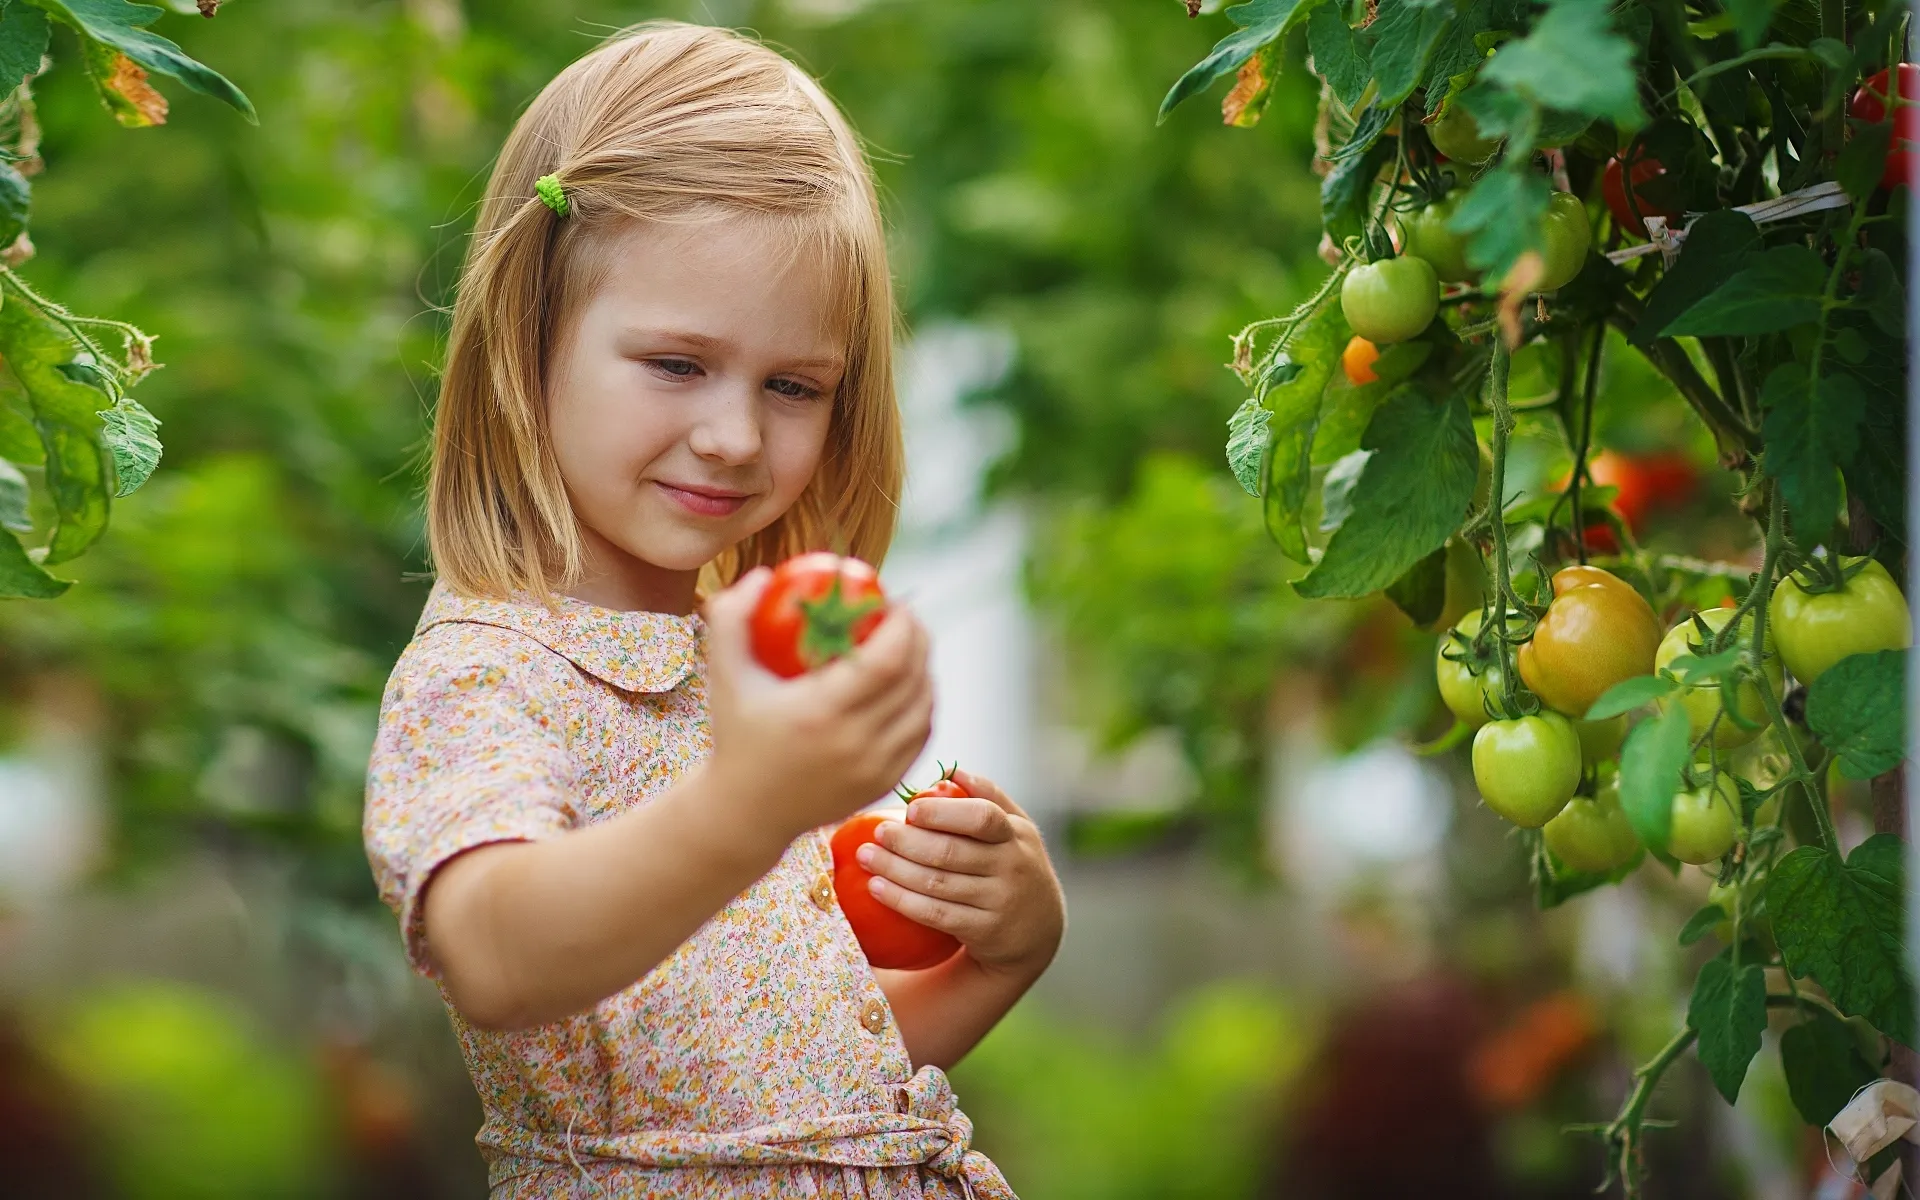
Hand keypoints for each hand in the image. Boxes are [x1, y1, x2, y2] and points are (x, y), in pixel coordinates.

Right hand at [703, 567, 934, 841]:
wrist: (746, 812)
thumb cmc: (736, 735)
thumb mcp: (724, 675)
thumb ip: (732, 618)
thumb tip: (762, 575)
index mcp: (819, 713)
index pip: (886, 661)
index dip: (903, 626)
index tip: (894, 603)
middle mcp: (854, 743)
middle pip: (913, 679)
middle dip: (919, 639)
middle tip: (906, 617)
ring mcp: (874, 768)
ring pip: (924, 707)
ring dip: (924, 670)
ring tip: (909, 647)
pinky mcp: (884, 783)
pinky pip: (920, 734)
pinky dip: (922, 704)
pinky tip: (909, 685)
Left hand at [855, 769, 1064, 977]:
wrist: (1040, 930)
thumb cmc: (1015, 865)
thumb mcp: (1016, 829)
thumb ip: (988, 797)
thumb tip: (950, 772)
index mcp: (1015, 834)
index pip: (982, 817)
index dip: (943, 812)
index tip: (910, 810)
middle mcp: (1010, 866)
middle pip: (951, 852)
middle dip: (907, 841)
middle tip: (877, 832)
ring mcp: (998, 901)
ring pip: (937, 883)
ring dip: (895, 869)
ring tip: (866, 856)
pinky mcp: (983, 930)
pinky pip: (935, 914)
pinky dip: (902, 900)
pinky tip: (876, 888)